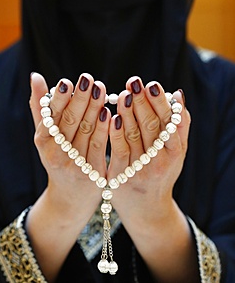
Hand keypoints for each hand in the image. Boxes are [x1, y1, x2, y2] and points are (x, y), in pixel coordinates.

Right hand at [30, 72, 109, 228]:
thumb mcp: (46, 135)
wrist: (70, 197)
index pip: (51, 116)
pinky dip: (105, 128)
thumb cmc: (58, 157)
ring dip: (94, 108)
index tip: (67, 82)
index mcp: (43, 141)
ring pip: (87, 130)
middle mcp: (55, 154)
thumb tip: (36, 76)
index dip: (59, 98)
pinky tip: (110, 112)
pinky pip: (100, 145)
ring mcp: (75, 164)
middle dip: (80, 98)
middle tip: (88, 79)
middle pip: (70, 121)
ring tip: (100, 88)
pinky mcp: (93, 172)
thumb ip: (41, 106)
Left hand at [108, 76, 189, 229]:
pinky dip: (115, 132)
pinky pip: (117, 150)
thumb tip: (177, 95)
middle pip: (151, 126)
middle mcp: (160, 162)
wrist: (146, 208)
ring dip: (128, 113)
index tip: (152, 85)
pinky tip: (111, 116)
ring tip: (124, 94)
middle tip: (134, 83)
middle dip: (142, 102)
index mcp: (175, 152)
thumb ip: (179, 125)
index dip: (160, 103)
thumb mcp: (176, 151)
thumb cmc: (161, 171)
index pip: (169, 123)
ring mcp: (139, 170)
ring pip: (133, 136)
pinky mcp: (120, 176)